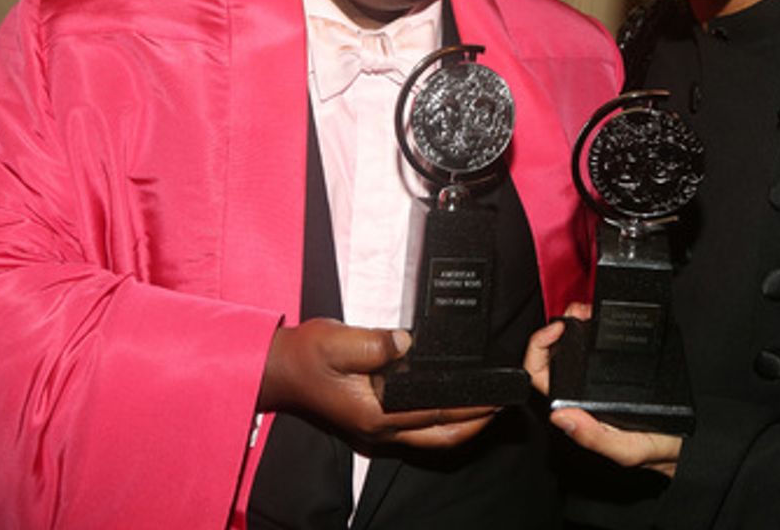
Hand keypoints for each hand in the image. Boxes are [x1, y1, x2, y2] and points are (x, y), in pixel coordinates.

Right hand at [260, 318, 495, 449]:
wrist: (279, 369)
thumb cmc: (305, 357)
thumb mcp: (339, 340)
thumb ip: (376, 343)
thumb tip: (408, 342)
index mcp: (374, 414)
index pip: (434, 414)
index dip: (470, 407)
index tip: (496, 398)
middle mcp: (378, 430)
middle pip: (439, 439)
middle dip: (474, 425)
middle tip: (501, 407)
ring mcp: (376, 431)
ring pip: (429, 440)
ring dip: (459, 427)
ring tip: (484, 406)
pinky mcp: (373, 423)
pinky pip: (416, 431)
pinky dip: (439, 423)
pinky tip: (450, 404)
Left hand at [524, 302, 681, 477]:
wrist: (693, 443)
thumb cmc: (660, 450)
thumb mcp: (629, 450)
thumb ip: (595, 438)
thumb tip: (560, 417)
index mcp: (578, 412)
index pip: (542, 378)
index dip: (539, 349)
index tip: (557, 330)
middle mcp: (584, 395)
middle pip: (556, 356)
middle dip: (561, 327)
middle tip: (577, 312)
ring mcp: (600, 381)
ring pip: (576, 348)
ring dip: (578, 325)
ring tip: (590, 311)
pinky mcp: (619, 371)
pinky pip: (599, 347)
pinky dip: (597, 329)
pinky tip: (604, 321)